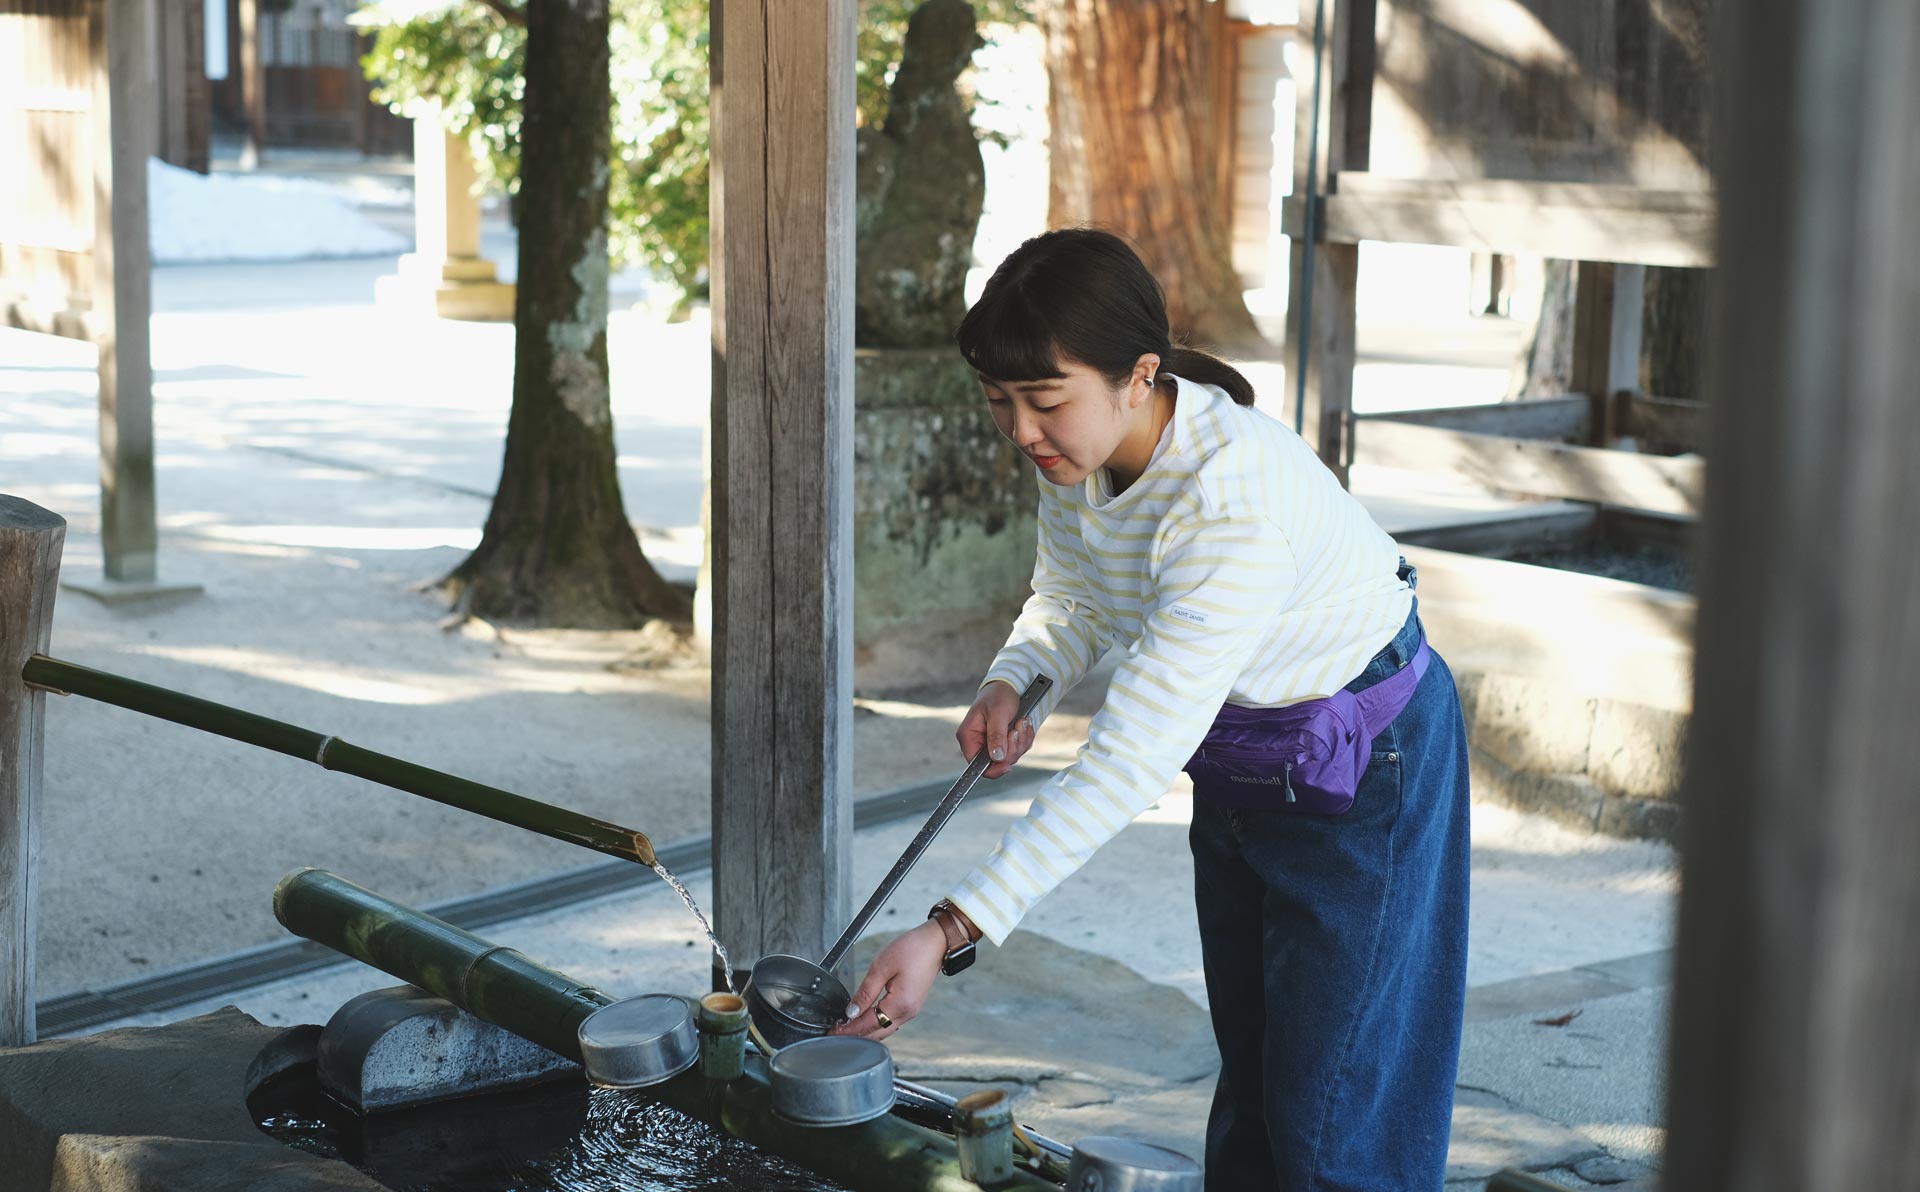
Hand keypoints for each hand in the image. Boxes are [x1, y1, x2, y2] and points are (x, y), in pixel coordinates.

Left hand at [830, 921, 946, 1041]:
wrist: (936, 942)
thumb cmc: (913, 949)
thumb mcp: (882, 966)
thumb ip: (865, 992)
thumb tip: (851, 1011)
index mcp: (900, 1004)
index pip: (868, 1025)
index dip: (849, 1030)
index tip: (833, 1032)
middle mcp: (907, 1013)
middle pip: (877, 1033)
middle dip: (855, 1035)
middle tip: (835, 1032)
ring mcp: (911, 1011)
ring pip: (884, 1030)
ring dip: (866, 1030)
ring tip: (846, 1026)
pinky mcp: (911, 1006)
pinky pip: (890, 1022)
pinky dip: (876, 1024)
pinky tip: (865, 1018)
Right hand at [958, 680, 1036, 779]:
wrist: (1008, 686)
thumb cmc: (998, 695)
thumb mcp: (997, 713)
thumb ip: (996, 736)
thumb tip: (996, 757)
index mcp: (968, 737)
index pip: (976, 765)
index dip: (994, 768)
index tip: (1008, 763)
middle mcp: (978, 743)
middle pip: (997, 763)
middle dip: (1013, 747)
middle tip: (1016, 728)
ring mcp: (992, 744)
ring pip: (1010, 757)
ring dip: (1021, 740)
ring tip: (1021, 722)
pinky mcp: (1004, 742)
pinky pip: (1018, 749)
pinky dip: (1025, 738)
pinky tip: (1023, 724)